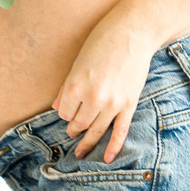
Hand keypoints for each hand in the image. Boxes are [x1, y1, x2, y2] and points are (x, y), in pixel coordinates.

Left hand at [50, 5, 157, 162]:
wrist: (133, 32)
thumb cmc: (102, 41)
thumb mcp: (78, 62)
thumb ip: (66, 87)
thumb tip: (56, 107)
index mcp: (75, 86)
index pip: (64, 112)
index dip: (64, 112)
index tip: (68, 109)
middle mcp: (92, 98)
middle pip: (78, 124)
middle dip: (74, 128)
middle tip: (72, 132)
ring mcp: (112, 103)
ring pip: (96, 130)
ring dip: (88, 142)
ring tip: (81, 152)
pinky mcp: (128, 104)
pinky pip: (120, 131)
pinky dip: (113, 146)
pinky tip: (108, 158)